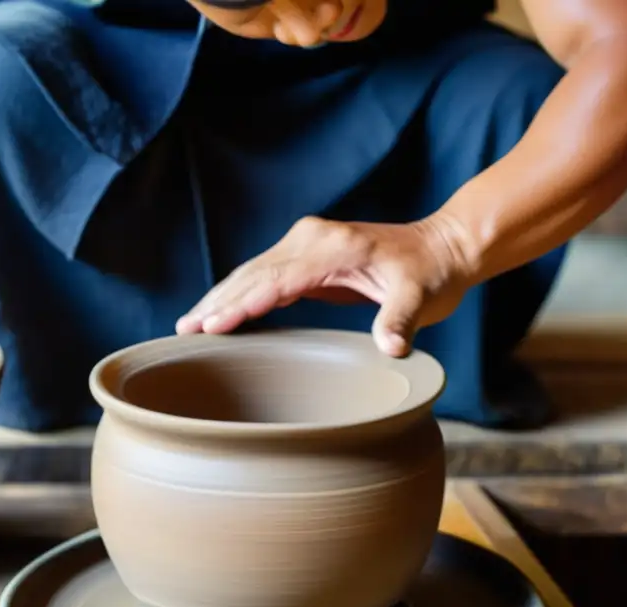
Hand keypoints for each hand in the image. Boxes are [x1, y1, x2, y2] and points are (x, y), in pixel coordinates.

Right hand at [175, 215, 474, 356]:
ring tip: (188, 325)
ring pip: (252, 273)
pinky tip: (221, 314)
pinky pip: (265, 276)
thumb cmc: (432, 274)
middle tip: (183, 332)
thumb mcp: (421, 298)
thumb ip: (400, 321)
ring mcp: (307, 244)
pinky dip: (240, 294)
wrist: (442, 247)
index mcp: (333, 248)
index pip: (275, 281)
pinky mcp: (308, 255)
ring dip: (221, 298)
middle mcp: (312, 239)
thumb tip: (391, 348)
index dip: (241, 305)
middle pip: (252, 274)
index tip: (211, 326)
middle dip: (217, 303)